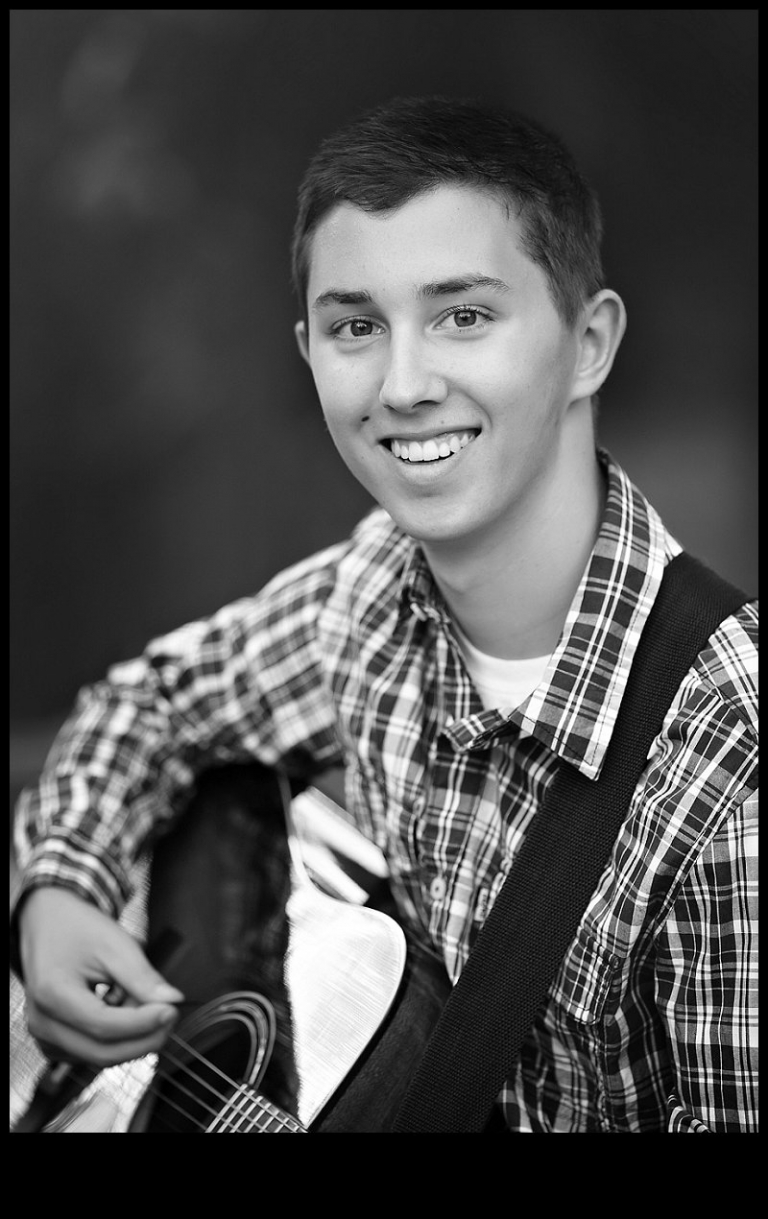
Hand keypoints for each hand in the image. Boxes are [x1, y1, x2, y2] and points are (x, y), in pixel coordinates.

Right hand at [18, 887, 183, 1067]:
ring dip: (131, 1037)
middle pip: (102, 1052)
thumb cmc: (78, 928)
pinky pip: (92, 1052)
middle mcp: (41, 1023)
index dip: (143, 1023)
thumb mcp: (114, 943)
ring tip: (142, 1002)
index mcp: (52, 994)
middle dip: (144, 1038)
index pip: (104, 1026)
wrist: (47, 924)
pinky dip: (116, 1038)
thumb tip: (172, 1001)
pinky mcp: (53, 1042)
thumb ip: (142, 977)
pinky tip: (122, 1011)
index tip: (172, 1010)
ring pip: (100, 1056)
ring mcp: (44, 1036)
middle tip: (170, 1014)